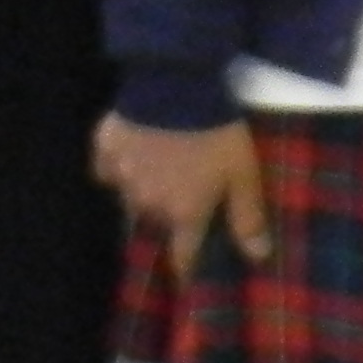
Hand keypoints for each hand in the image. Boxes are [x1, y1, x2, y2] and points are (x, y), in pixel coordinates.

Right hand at [92, 113, 270, 271]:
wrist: (177, 88)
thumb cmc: (217, 133)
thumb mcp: (244, 173)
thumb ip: (248, 216)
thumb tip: (258, 257)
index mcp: (183, 211)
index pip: (183, 254)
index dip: (187, 267)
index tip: (187, 274)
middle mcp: (147, 204)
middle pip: (156, 221)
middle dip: (168, 216)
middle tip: (180, 197)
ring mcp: (121, 178)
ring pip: (131, 195)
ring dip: (144, 189)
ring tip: (160, 169)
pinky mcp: (104, 151)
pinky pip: (109, 167)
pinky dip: (120, 163)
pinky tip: (135, 148)